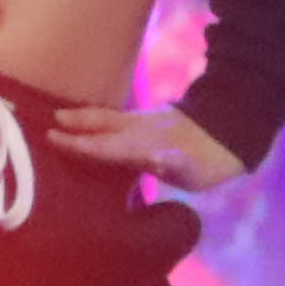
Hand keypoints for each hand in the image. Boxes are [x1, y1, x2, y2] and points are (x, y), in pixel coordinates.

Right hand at [44, 99, 244, 193]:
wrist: (235, 130)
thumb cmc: (213, 160)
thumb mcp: (198, 169)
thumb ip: (174, 163)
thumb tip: (155, 158)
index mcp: (144, 146)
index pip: (105, 146)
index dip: (79, 144)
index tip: (52, 137)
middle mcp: (140, 131)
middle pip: (103, 125)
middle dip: (77, 124)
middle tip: (50, 122)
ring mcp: (147, 122)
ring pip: (111, 117)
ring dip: (86, 117)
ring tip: (65, 115)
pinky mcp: (155, 119)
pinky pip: (120, 117)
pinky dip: (103, 118)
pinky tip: (100, 120)